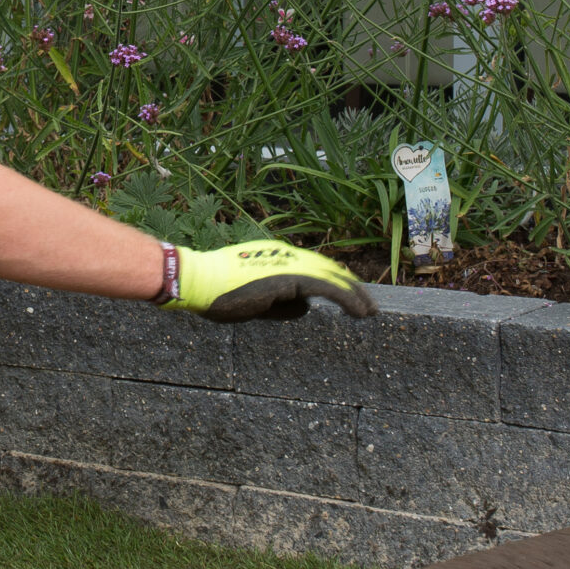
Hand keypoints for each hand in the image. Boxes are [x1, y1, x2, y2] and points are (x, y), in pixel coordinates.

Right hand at [170, 239, 376, 321]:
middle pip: (328, 270)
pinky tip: (361, 312)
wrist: (199, 281)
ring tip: (370, 311)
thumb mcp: (257, 303)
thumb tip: (306, 308)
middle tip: (368, 305)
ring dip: (355, 295)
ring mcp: (290, 264)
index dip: (334, 281)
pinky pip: (328, 288)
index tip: (349, 294)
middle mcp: (288, 256)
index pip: (314, 268)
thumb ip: (282, 305)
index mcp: (277, 258)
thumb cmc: (217, 293)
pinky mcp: (292, 278)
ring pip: (333, 278)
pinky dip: (348, 299)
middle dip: (351, 287)